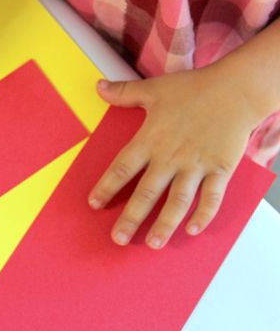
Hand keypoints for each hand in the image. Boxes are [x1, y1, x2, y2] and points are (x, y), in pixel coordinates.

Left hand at [89, 67, 261, 248]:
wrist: (236, 87)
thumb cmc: (194, 88)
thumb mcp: (153, 88)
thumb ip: (124, 93)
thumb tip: (98, 87)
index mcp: (150, 140)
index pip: (122, 168)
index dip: (106, 187)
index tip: (94, 204)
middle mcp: (170, 156)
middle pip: (146, 193)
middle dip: (130, 218)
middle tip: (118, 238)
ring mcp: (196, 165)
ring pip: (177, 200)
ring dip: (165, 224)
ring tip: (153, 243)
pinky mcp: (220, 168)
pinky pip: (212, 196)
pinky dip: (203, 214)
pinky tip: (192, 230)